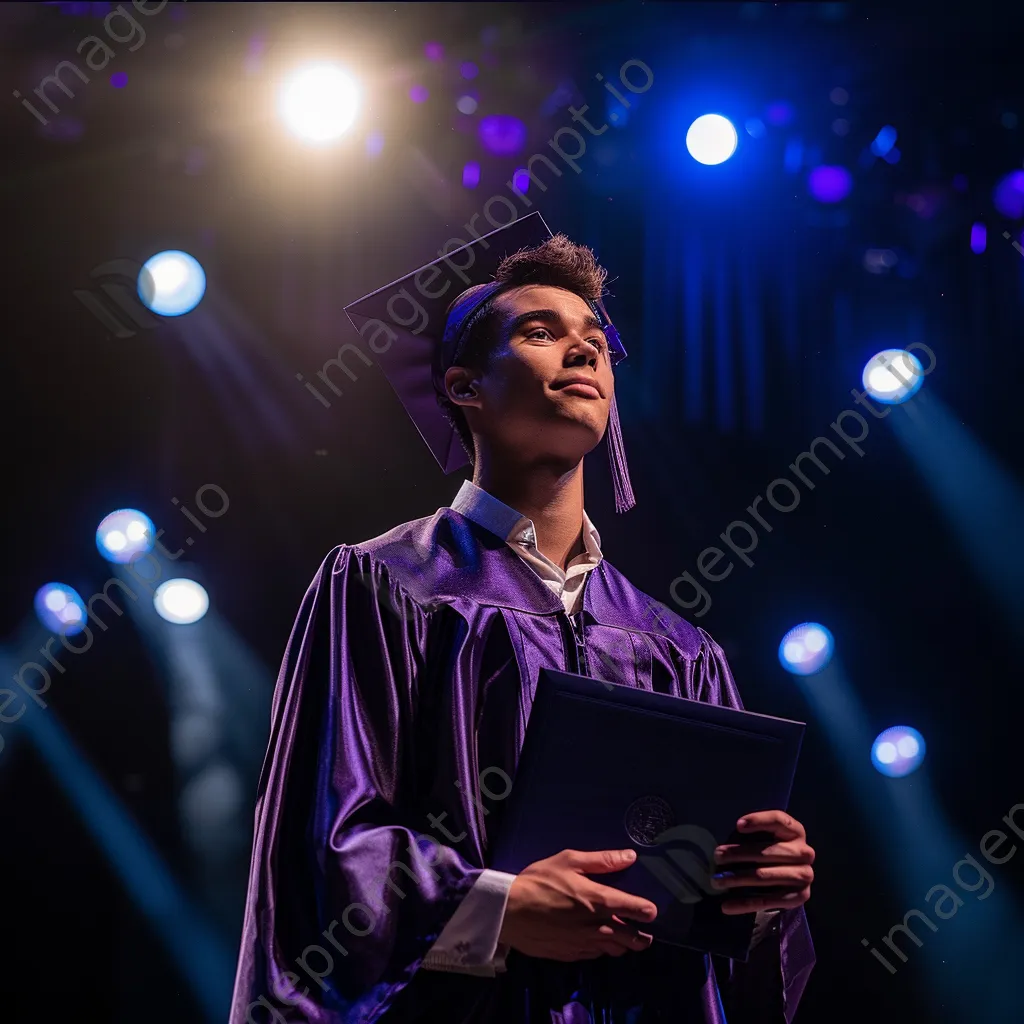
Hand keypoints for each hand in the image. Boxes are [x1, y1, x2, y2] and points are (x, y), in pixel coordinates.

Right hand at [497, 848, 657, 961]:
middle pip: (629, 937)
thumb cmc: (539, 881)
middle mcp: (596, 926)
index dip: (646, 911)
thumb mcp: (569, 860)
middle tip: (645, 935)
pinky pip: (594, 956)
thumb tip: (630, 856)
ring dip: (623, 946)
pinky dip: (601, 950)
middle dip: (641, 937)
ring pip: (613, 950)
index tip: (652, 911)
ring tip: (627, 942)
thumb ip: (602, 860)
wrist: (509, 911)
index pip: (633, 909)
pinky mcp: (570, 954)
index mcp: (598, 900)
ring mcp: (583, 944)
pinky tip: (599, 945)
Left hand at [711, 810, 813, 914]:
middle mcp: (804, 852)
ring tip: (716, 880)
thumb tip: (724, 846)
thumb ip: (750, 836)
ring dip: (737, 878)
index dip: (758, 820)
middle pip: (767, 851)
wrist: (790, 878)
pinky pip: (767, 901)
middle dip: (738, 854)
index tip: (737, 825)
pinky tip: (726, 906)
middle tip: (716, 857)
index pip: (779, 820)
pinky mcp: (799, 897)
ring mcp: (804, 876)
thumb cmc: (770, 849)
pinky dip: (744, 903)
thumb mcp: (764, 836)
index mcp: (796, 831)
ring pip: (764, 876)